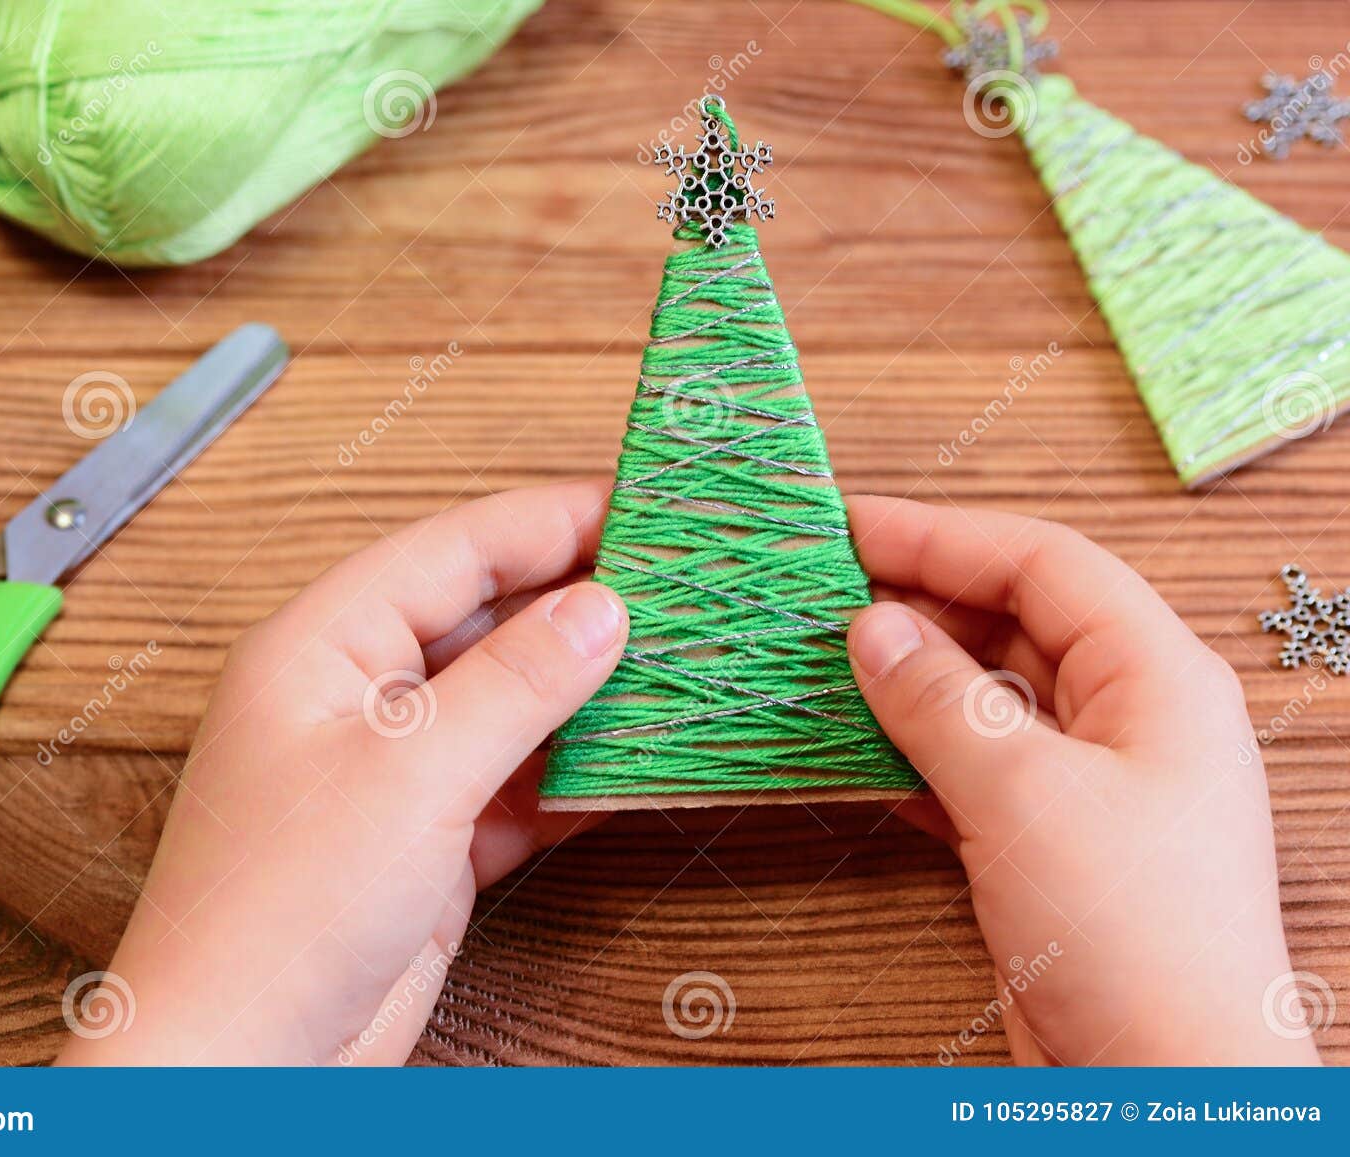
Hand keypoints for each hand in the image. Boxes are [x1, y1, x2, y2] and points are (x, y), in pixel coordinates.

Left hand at [57, 481, 626, 1064]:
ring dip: (588, 690)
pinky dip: (575, 773)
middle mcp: (358, 694)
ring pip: (510, 702)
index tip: (642, 506)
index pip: (454, 547)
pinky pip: (517, 782)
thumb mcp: (409, 774)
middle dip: (580, 602)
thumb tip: (601, 608)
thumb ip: (515, 684)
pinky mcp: (429, 840)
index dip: (551, 519)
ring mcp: (395, 769)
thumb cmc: (277, 912)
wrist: (241, 1065)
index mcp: (323, 643)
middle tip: (680, 586)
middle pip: (487, 617)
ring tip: (680, 662)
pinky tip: (639, 758)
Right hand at [844, 496, 1319, 1065]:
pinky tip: (861, 752)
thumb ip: (939, 701)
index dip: (942, 535)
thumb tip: (869, 628)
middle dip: (920, 603)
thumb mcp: (1024, 795)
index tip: (850, 527)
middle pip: (1015, 621)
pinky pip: (975, 766)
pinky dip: (916, 753)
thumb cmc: (1132, 932)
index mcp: (1156, 676)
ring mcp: (1092, 782)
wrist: (1166, 1086)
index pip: (1044, 563)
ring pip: (988, 696)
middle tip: (822, 596)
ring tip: (825, 665)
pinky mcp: (1053, 843)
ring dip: (910, 680)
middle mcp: (1130, 716)